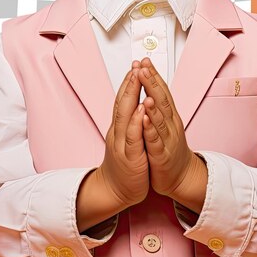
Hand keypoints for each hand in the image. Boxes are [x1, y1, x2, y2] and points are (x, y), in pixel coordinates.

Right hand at [98, 64, 149, 207]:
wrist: (116, 191)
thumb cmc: (125, 163)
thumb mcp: (125, 137)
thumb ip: (128, 119)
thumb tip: (133, 101)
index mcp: (119, 126)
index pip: (123, 99)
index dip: (129, 81)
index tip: (136, 65)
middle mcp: (118, 132)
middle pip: (121, 102)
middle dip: (129, 82)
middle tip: (136, 65)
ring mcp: (122, 144)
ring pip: (125, 116)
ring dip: (131, 96)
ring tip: (137, 78)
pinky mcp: (130, 158)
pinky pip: (133, 137)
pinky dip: (136, 123)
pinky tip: (141, 111)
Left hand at [138, 58, 196, 197]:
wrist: (181, 176)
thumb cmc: (169, 148)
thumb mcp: (166, 123)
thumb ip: (159, 105)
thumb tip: (152, 84)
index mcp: (169, 116)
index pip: (161, 91)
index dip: (154, 75)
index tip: (145, 60)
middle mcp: (171, 124)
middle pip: (162, 99)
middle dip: (152, 81)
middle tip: (144, 66)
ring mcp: (168, 139)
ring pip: (160, 117)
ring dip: (152, 100)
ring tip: (146, 87)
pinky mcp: (162, 155)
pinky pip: (155, 140)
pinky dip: (150, 128)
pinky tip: (145, 118)